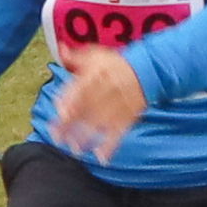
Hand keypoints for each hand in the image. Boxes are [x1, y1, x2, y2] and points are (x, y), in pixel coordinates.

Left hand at [55, 46, 148, 164]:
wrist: (149, 70)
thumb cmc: (116, 64)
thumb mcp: (97, 55)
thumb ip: (76, 56)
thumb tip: (60, 48)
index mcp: (97, 75)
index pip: (81, 88)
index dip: (70, 100)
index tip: (59, 112)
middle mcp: (108, 90)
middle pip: (88, 108)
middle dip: (72, 124)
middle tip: (58, 137)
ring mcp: (119, 105)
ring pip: (102, 122)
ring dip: (88, 137)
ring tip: (74, 149)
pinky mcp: (129, 116)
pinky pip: (120, 132)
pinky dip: (111, 145)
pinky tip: (101, 157)